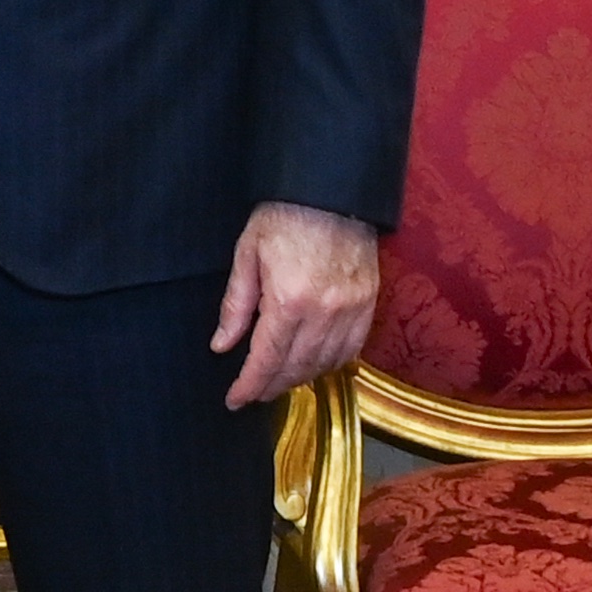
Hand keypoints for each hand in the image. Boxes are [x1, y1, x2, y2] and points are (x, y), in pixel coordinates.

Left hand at [212, 201, 377, 409]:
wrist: (332, 191)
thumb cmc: (285, 216)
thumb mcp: (248, 253)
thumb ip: (236, 304)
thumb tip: (222, 344)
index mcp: (288, 300)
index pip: (266, 360)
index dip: (249, 386)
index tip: (235, 400)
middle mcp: (323, 312)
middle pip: (296, 368)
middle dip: (272, 386)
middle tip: (254, 392)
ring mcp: (351, 310)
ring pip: (325, 364)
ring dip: (300, 378)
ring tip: (280, 380)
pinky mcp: (369, 303)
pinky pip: (352, 349)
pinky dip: (332, 363)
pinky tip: (315, 364)